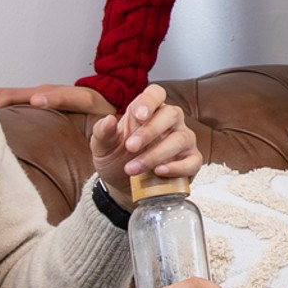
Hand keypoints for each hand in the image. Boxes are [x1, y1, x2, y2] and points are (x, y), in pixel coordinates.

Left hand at [0, 83, 202, 190]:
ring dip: (155, 152)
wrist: (126, 193)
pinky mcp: (189, 164)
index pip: (153, 94)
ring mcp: (181, 142)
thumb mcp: (97, 149)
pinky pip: (190, 160)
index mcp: (144, 112)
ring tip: (132, 167)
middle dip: (148, 129)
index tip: (132, 113)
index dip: (146, 101)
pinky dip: (174, 166)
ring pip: (179, 137)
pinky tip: (158, 174)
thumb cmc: (113, 164)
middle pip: (169, 113)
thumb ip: (98, 133)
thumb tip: (106, 120)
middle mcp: (167, 122)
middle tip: (128, 146)